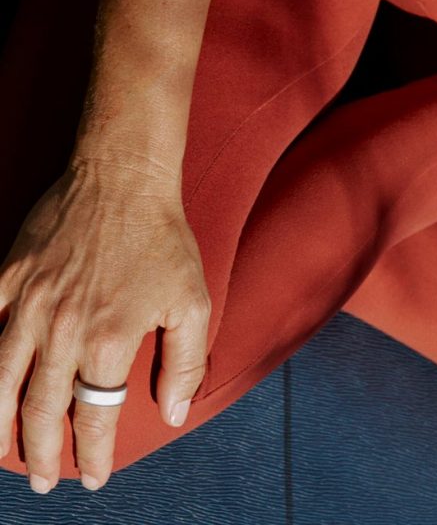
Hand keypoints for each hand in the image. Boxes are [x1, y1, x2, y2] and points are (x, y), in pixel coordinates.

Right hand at [0, 159, 210, 492]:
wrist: (123, 181)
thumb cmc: (164, 242)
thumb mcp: (193, 304)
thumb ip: (184, 364)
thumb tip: (171, 414)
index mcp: (109, 341)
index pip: (95, 416)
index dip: (93, 454)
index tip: (94, 477)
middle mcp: (62, 331)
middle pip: (42, 410)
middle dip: (43, 452)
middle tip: (46, 479)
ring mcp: (28, 305)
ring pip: (1, 382)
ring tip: (2, 454)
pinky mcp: (7, 279)